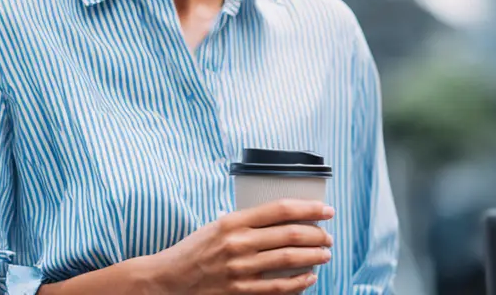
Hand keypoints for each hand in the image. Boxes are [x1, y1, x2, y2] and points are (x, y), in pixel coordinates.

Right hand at [134, 199, 335, 293]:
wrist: (167, 279)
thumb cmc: (193, 250)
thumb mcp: (216, 226)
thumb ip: (245, 222)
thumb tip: (280, 218)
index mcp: (234, 221)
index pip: (281, 209)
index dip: (309, 209)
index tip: (326, 210)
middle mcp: (238, 243)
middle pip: (290, 235)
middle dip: (317, 235)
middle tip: (328, 236)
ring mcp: (240, 269)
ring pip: (288, 260)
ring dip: (313, 257)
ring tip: (325, 254)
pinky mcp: (239, 292)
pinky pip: (278, 288)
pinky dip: (299, 283)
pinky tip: (309, 278)